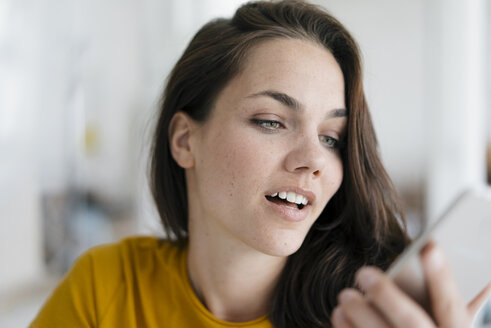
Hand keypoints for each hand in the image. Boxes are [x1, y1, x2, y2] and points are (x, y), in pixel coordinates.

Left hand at [331, 242, 490, 327]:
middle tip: (363, 273)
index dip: (442, 278)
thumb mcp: (444, 322)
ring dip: (361, 314)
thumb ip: (438, 300)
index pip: (450, 305)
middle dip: (387, 296)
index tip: (429, 248)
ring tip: (345, 295)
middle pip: (411, 322)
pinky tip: (339, 314)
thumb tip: (429, 255)